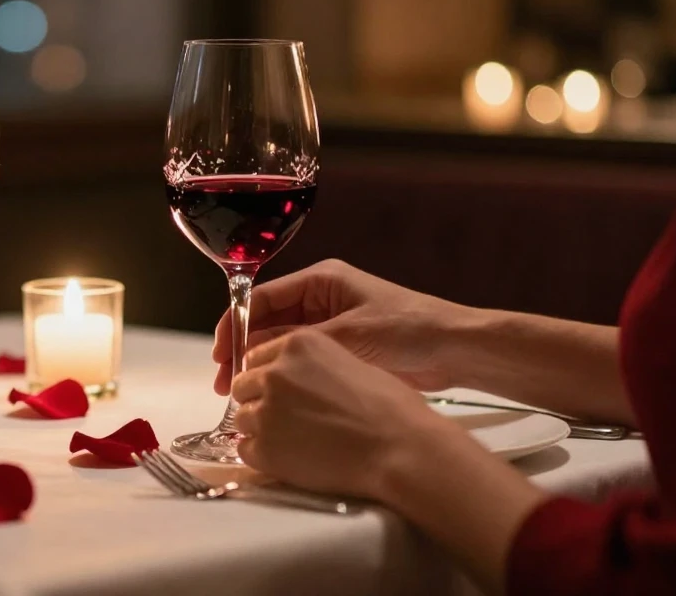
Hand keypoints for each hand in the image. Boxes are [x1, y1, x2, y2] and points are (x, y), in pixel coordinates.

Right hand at [214, 259, 470, 394]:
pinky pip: (302, 361)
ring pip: (281, 344)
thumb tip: (259, 359)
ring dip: (261, 365)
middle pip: (267, 322)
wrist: (455, 349)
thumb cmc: (409, 329)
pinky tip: (270, 394)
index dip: (235, 323)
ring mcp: (331, 325)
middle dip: (243, 349)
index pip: (263, 298)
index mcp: (322, 281)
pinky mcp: (342, 350)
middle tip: (224, 381)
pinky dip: (283, 375)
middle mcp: (322, 299)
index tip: (219, 351)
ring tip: (241, 394)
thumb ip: (301, 344)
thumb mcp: (349, 335)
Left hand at [231, 328, 461, 497]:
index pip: (257, 356)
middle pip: (244, 385)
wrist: (399, 447)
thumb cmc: (390, 406)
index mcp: (297, 344)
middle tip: (284, 417)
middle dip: (259, 399)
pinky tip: (288, 458)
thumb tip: (299, 380)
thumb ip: (313, 366)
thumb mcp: (349, 363)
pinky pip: (245, 449)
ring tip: (291, 440)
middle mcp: (275, 372)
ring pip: (242, 417)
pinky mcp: (264, 448)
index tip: (278, 390)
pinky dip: (261, 454)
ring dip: (260, 428)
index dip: (267, 376)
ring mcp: (266, 410)